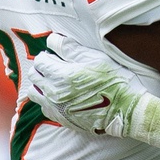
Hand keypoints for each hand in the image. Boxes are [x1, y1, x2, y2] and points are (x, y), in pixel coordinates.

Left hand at [27, 33, 159, 148]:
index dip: (47, 55)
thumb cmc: (114, 81)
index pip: (40, 61)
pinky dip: (46, 100)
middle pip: (34, 76)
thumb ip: (71, 48)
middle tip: (55, 65)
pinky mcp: (61, 119)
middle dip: (41, 68)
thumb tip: (52, 40)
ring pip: (34, 93)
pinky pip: (43, 108)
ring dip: (40, 84)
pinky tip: (59, 96)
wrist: (125, 110)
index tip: (55, 54)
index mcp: (61, 75)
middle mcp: (53, 93)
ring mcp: (56, 108)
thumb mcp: (96, 59)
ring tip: (54, 80)